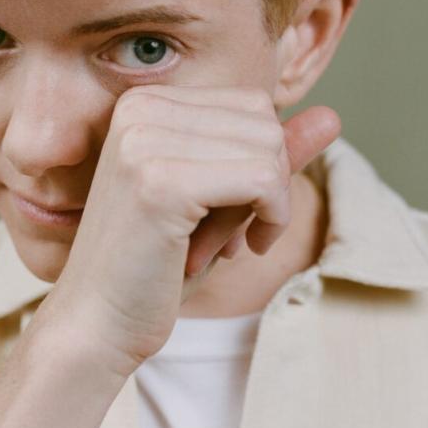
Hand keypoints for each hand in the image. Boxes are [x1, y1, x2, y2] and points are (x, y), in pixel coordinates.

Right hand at [36, 85, 340, 377]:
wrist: (96, 325)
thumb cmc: (155, 267)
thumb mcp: (221, 201)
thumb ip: (268, 156)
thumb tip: (331, 116)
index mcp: (143, 102)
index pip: (251, 104)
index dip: (262, 162)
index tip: (233, 211)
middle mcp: (139, 109)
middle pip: (264, 121)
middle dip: (268, 181)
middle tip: (232, 234)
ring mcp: (145, 142)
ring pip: (269, 149)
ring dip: (268, 205)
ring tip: (227, 243)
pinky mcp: (160, 182)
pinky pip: (264, 180)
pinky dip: (271, 219)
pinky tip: (241, 250)